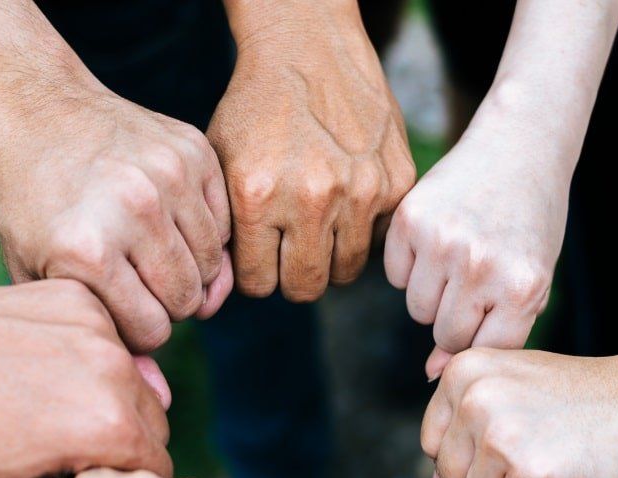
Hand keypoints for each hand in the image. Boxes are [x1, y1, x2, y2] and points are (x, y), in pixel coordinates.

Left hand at [0, 82, 232, 351]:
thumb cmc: (35, 207)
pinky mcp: (193, 151)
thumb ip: (98, 339)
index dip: (137, 330)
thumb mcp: (41, 278)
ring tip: (151, 254)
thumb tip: (160, 398)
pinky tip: (169, 223)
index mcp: (87, 251)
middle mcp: (131, 211)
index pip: (153, 330)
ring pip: (211, 264)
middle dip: (166, 302)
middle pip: (187, 299)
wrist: (37, 114)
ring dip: (188, 269)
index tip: (117, 308)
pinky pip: (223, 223)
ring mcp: (167, 177)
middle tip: (137, 281)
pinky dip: (203, 234)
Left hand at [0, 281, 173, 477]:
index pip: (157, 470)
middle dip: (122, 442)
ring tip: (49, 407)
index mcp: (109, 427)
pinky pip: (107, 338)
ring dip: (109, 397)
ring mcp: (97, 326)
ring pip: (135, 378)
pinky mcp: (76, 298)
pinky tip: (40, 367)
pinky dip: (87, 356)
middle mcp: (116, 370)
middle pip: (155, 422)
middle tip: (65, 450)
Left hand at [210, 0, 414, 300]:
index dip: (256, 275)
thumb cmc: (256, 110)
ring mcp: (360, 192)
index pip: (258, 284)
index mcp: (257, 195)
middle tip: (289, 254)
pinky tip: (345, 199)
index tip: (259, 258)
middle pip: (305, 288)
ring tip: (317, 227)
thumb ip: (227, 228)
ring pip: (345, 272)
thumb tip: (233, 288)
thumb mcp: (221, 164)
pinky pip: (378, 240)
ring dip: (328, 258)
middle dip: (292, 278)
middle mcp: (311, 198)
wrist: (308, 49)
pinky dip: (361, 230)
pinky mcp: (396, 183)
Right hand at [385, 119, 563, 378]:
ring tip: (460, 255)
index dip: (482, 335)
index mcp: (521, 288)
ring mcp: (441, 241)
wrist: (519, 147)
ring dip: (433, 292)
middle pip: (444, 334)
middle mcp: (480, 266)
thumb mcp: (529, 282)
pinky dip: (410, 264)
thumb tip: (431, 373)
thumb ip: (491, 334)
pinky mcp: (409, 218)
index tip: (492, 310)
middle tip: (478, 279)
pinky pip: (394, 275)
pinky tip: (439, 236)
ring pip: (416, 308)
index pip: (481, 351)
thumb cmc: (530, 224)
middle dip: (457, 317)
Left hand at [421, 348, 617, 477]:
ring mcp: (498, 431)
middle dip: (484, 475)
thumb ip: (463, 426)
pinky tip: (558, 474)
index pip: (432, 441)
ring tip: (546, 458)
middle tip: (533, 449)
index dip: (469, 453)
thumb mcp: (511, 387)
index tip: (511, 438)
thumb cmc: (575, 402)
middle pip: (447, 470)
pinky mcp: (525, 467)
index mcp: (463, 371)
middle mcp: (474, 395)